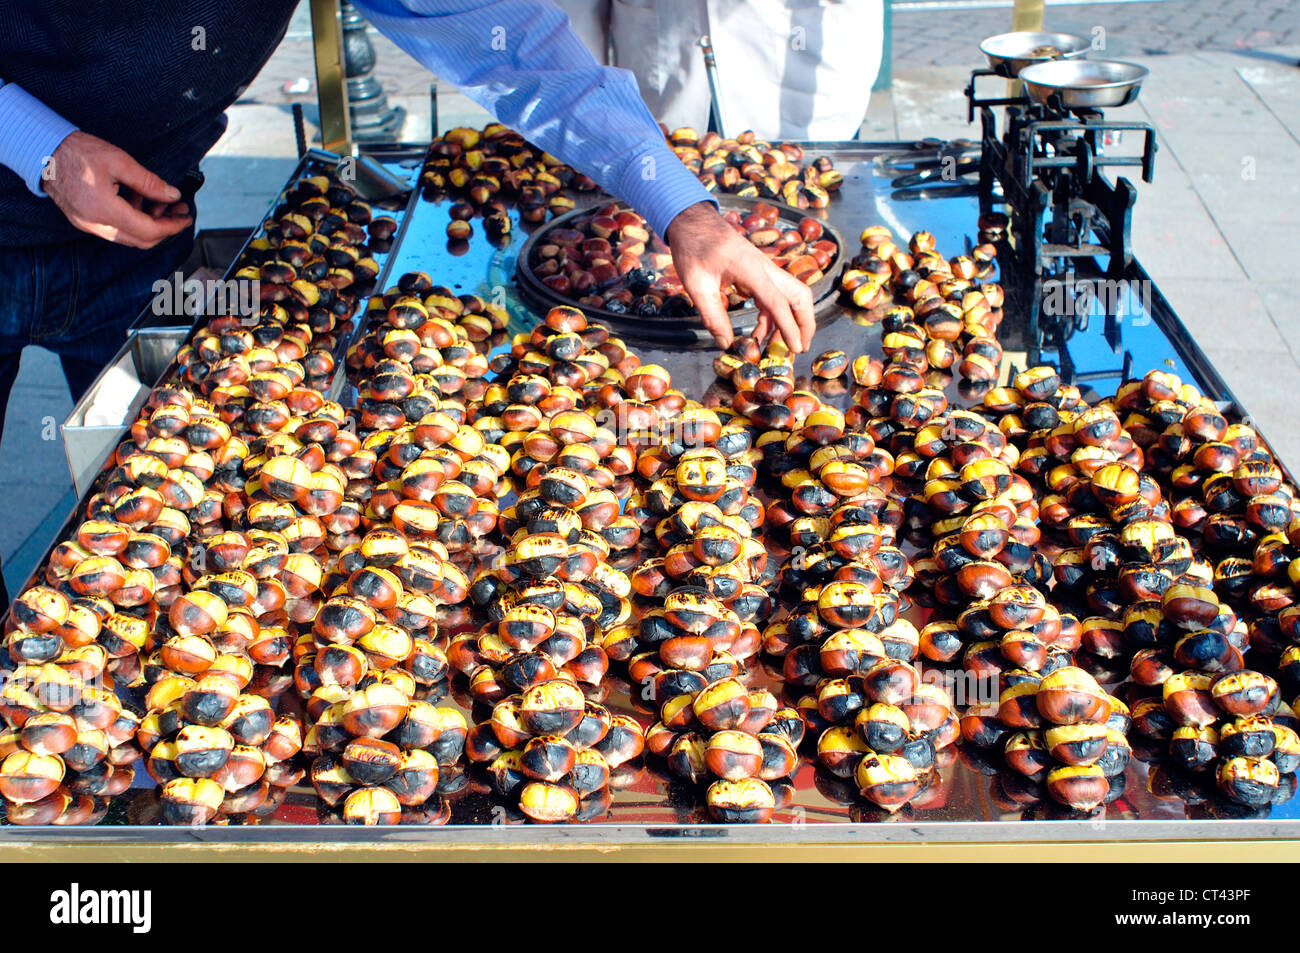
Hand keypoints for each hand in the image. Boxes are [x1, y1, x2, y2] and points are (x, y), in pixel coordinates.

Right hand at [44, 132, 192, 248]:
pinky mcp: (84, 220)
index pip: (149, 231)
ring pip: (129, 235)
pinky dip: (132, 218)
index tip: (186, 218)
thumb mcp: (119, 162)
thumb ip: (149, 182)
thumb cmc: (76, 152)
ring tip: (160, 200)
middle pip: (141, 239)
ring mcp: (88, 225)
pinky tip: (139, 198)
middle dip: (164, 227)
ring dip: (149, 222)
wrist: (41, 151)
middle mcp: (95, 224)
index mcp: (104, 211)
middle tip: (178, 210)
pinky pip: (115, 228)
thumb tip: (172, 195)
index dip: (172, 227)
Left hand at [665, 201, 814, 352]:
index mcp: (752, 270)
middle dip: (805, 323)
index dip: (789, 328)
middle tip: (799, 349)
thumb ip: (712, 316)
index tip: (795, 349)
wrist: (693, 221)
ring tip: (778, 347)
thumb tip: (726, 343)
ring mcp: (764, 270)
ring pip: (791, 296)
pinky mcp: (758, 273)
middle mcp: (766, 269)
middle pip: (800, 296)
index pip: (779, 303)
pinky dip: (773, 317)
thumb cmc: (693, 248)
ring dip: (791, 321)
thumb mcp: (697, 285)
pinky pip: (774, 296)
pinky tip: (761, 333)